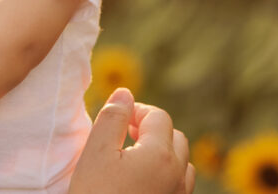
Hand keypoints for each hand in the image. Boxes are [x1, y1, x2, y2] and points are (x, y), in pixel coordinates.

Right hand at [70, 88, 195, 193]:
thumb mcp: (95, 153)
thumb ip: (112, 118)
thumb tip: (124, 92)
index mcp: (160, 155)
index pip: (158, 117)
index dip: (137, 111)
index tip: (117, 118)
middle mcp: (178, 176)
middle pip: (175, 137)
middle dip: (152, 130)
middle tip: (124, 134)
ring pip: (182, 163)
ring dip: (162, 152)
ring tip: (133, 157)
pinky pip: (179, 185)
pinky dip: (165, 174)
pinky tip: (140, 181)